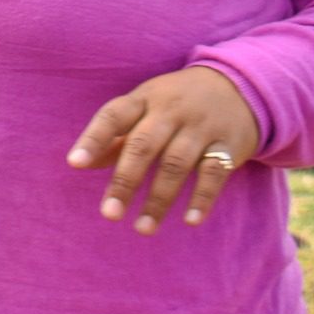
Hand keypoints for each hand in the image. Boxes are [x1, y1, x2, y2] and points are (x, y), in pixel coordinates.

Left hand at [67, 65, 261, 234]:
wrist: (238, 85)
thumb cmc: (176, 103)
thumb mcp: (145, 108)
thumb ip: (115, 136)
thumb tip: (81, 163)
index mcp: (144, 99)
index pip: (114, 116)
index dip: (93, 139)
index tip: (75, 164)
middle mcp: (171, 111)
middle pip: (144, 145)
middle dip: (125, 181)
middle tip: (109, 213)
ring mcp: (201, 127)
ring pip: (176, 164)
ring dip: (159, 199)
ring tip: (143, 228)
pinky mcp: (229, 144)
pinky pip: (215, 172)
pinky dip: (202, 197)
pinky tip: (189, 221)